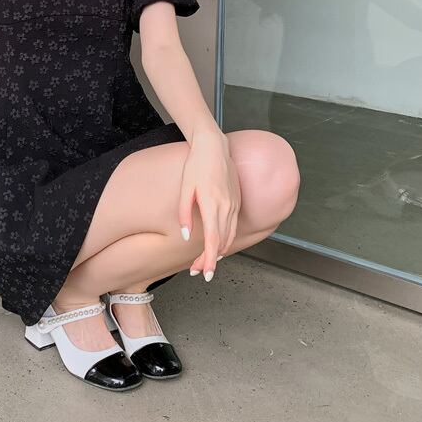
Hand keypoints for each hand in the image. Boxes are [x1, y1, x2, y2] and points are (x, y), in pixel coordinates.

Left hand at [178, 132, 240, 279]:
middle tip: (199, 272)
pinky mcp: (237, 201)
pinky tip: (218, 245)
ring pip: (229, 236)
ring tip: (205, 262)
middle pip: (221, 242)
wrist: (214, 147)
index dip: (209, 260)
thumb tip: (185, 236)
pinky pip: (233, 226)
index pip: (213, 240)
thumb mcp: (185, 189)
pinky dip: (226, 239)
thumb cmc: (196, 165)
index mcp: (212, 204)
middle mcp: (226, 207)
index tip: (206, 275)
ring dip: (218, 252)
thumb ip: (184, 213)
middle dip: (210, 260)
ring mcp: (234, 204)